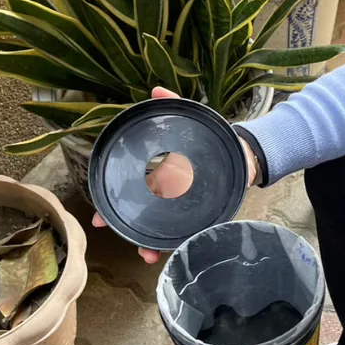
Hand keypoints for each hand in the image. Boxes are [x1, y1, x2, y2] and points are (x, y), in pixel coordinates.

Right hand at [90, 86, 260, 263]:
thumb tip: (155, 89)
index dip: (111, 204)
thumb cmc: (214, 139)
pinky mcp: (205, 217)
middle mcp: (169, 197)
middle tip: (111, 232)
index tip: (98, 217)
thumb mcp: (192, 122)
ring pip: (163, 231)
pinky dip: (180, 244)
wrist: (245, 154)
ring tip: (146, 255)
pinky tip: (172, 253)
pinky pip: (188, 234)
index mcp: (161, 178)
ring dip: (150, 245)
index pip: (132, 193)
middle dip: (125, 228)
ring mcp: (186, 209)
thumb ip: (174, 105)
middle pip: (142, 216)